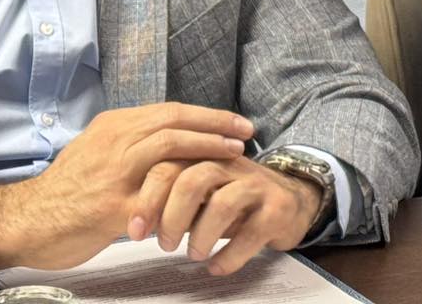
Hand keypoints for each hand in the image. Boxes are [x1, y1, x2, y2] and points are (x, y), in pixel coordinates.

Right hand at [0, 103, 253, 274]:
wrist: (26, 221)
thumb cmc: (65, 191)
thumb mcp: (95, 152)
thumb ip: (130, 144)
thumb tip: (169, 140)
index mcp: (112, 127)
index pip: (168, 111)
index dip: (206, 115)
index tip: (234, 122)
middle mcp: (114, 142)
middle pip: (173, 121)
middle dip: (215, 124)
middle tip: (246, 132)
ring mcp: (113, 173)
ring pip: (168, 146)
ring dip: (207, 149)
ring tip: (235, 156)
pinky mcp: (112, 206)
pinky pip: (158, 195)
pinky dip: (186, 193)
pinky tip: (209, 199)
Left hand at [127, 156, 323, 275]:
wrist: (290, 200)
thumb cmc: (234, 198)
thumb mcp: (201, 191)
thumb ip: (171, 193)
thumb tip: (131, 217)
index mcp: (204, 154)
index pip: (168, 166)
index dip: (147, 199)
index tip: (134, 230)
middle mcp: (229, 164)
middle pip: (192, 180)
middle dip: (172, 217)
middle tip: (163, 244)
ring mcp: (255, 185)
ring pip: (222, 204)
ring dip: (200, 236)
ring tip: (192, 255)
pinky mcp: (277, 209)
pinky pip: (250, 233)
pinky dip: (229, 256)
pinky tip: (216, 266)